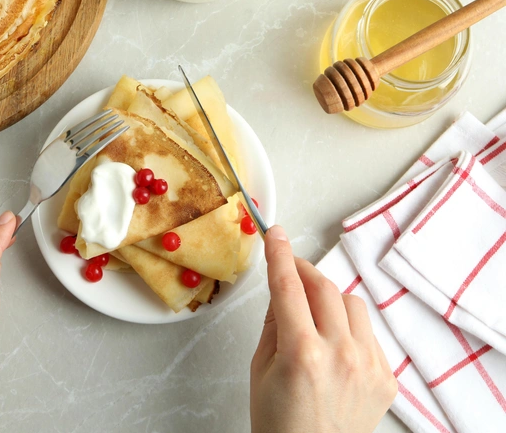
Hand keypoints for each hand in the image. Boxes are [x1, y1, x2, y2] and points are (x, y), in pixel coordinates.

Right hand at [250, 225, 396, 432]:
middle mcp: (341, 355)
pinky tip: (333, 345)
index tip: (275, 234)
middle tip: (290, 269)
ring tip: (312, 316)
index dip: (280, 255)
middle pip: (325, 288)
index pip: (289, 288)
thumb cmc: (279, 423)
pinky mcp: (387, 376)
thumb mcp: (261, 370)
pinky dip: (348, 328)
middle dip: (304, 271)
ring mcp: (369, 366)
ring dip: (329, 299)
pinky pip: (368, 332)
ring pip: (352, 303)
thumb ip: (273, 324)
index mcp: (302, 354)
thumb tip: (281, 289)